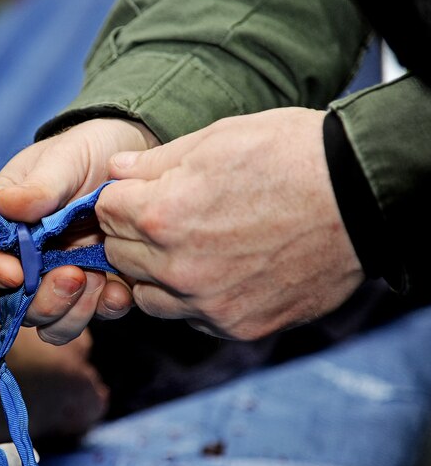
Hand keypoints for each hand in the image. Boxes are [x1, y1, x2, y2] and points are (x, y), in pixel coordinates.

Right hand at [0, 118, 157, 343]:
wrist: (133, 162)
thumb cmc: (87, 153)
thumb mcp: (64, 158)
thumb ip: (40, 185)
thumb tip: (8, 205)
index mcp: (3, 223)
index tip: (15, 274)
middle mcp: (25, 259)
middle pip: (14, 303)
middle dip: (42, 301)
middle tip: (73, 276)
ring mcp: (59, 278)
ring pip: (50, 322)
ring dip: (72, 312)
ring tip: (98, 280)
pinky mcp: (94, 290)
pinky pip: (93, 316)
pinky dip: (105, 309)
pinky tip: (120, 289)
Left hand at [95, 108, 364, 339]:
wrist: (362, 197)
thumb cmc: (289, 156)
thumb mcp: (216, 139)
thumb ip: (154, 162)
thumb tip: (115, 170)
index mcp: (162, 215)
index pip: (104, 213)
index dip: (120, 198)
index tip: (139, 193)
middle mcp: (177, 268)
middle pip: (120, 255)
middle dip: (133, 234)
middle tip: (166, 217)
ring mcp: (208, 303)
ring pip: (148, 295)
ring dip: (156, 273)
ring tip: (191, 246)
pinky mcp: (238, 326)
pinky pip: (190, 318)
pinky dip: (194, 298)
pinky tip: (221, 270)